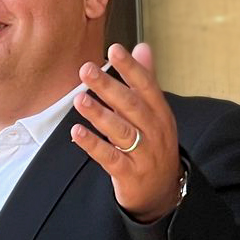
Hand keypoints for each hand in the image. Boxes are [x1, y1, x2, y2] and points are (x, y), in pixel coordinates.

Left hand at [69, 43, 181, 223]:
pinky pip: (110, 158)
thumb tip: (142, 46)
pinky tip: (76, 132)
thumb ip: (146, 80)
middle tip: (87, 70)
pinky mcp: (130, 174)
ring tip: (79, 99)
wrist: (163, 192)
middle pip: (132, 106)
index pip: (147, 86)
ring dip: (99, 114)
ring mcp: (144, 154)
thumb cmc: (154, 145)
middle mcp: (155, 132)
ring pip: (121, 131)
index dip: (131, 68)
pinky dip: (93, 145)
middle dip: (109, 87)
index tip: (114, 49)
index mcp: (160, 114)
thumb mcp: (155, 113)